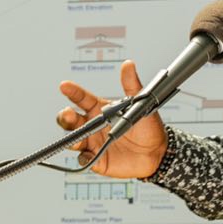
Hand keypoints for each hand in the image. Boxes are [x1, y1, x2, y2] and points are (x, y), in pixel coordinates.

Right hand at [56, 60, 168, 177]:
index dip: (72, 92)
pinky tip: (89, 156)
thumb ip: (132, 85)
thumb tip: (128, 64)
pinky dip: (84, 158)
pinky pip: (84, 159)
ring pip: (73, 139)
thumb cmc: (148, 127)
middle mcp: (94, 126)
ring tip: (77, 139)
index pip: (82, 99)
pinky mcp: (97, 159)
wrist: (158, 153)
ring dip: (72, 138)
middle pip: (70, 120)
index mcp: (101, 110)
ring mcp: (94, 143)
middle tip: (68, 114)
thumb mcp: (141, 105)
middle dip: (65, 116)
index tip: (64, 86)